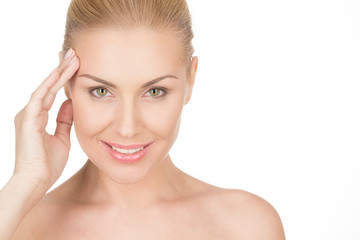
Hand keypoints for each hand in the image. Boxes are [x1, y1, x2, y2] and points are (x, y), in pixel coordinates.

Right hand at [13, 49, 78, 186]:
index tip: (75, 66)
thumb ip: (64, 120)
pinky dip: (50, 83)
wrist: (35, 181)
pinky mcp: (28, 119)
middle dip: (61, 69)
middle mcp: (30, 113)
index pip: (51, 93)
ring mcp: (28, 115)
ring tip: (72, 57)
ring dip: (59, 71)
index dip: (63, 79)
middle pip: (48, 86)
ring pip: (45, 87)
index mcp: (37, 118)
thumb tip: (70, 103)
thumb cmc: (47, 164)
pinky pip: (40, 96)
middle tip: (74, 53)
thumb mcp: (61, 138)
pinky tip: (60, 72)